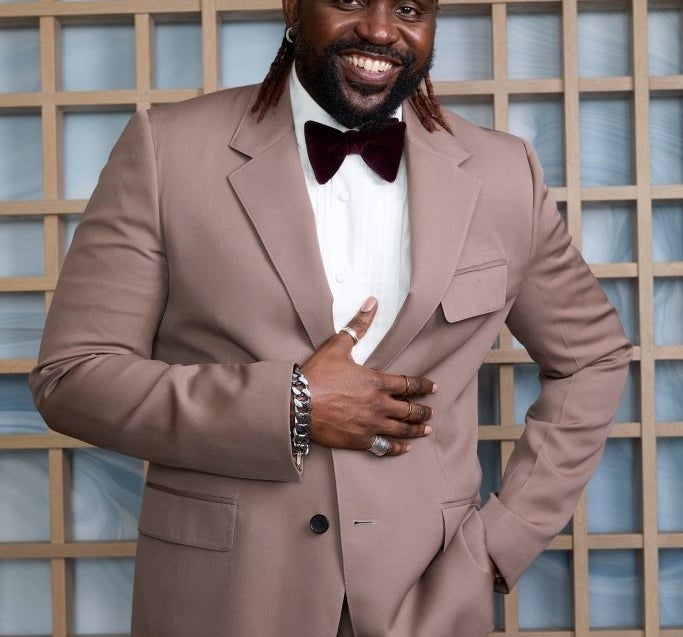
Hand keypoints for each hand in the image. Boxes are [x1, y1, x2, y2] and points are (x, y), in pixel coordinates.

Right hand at [301, 297, 436, 455]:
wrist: (297, 404)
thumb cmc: (317, 374)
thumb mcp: (338, 346)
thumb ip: (358, 326)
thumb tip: (372, 303)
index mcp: (377, 382)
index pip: (409, 384)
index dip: (424, 386)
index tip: (434, 388)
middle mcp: (379, 404)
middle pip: (410, 409)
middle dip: (423, 410)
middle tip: (431, 412)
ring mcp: (371, 424)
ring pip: (402, 429)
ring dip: (416, 429)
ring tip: (426, 429)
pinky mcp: (360, 440)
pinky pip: (385, 447)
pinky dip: (397, 448)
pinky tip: (404, 448)